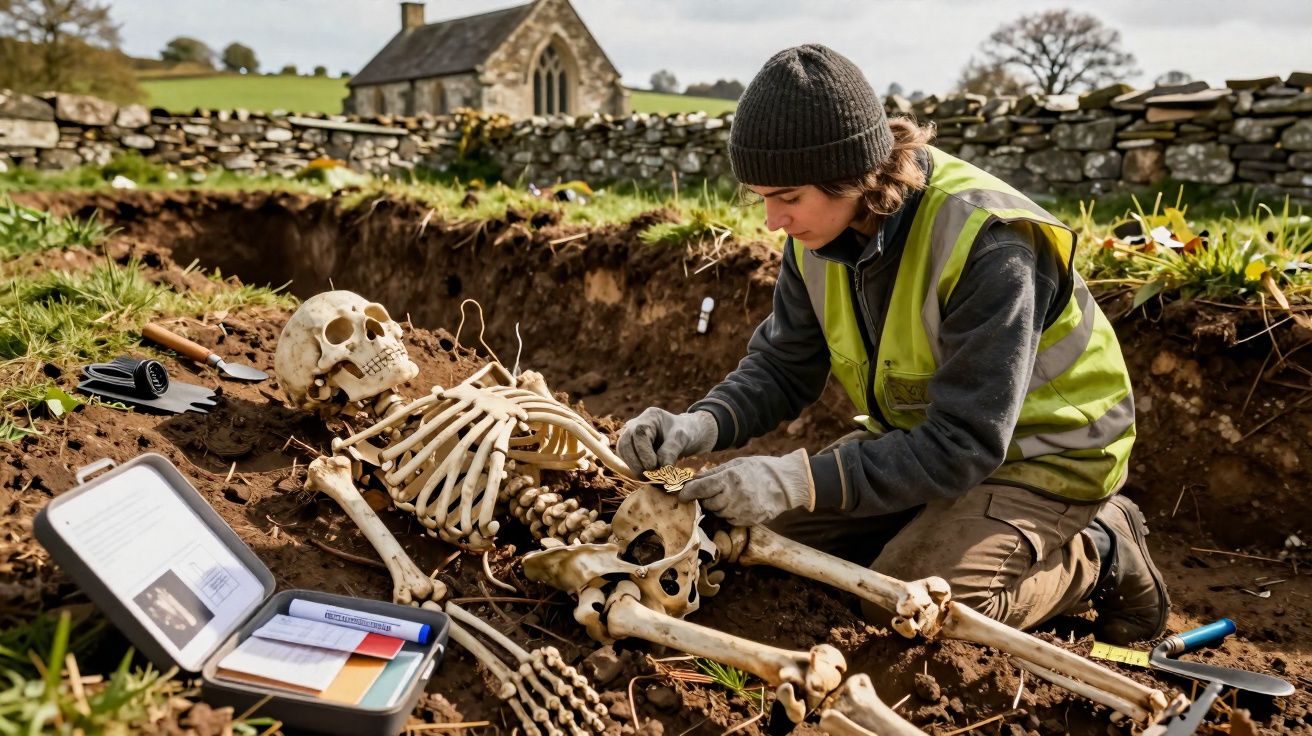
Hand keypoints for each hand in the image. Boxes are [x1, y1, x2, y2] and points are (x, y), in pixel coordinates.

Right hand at [617, 408, 718, 473]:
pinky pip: (626, 459)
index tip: (653, 466)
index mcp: (650, 417)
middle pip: (624, 443)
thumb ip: (671, 451)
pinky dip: (636, 469)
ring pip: (622, 452)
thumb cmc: (687, 433)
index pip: (639, 434)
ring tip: (651, 477)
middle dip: (636, 463)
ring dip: (634, 468)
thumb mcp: (683, 438)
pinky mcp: (631, 448)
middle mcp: (636, 424)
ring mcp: (631, 436)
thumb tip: (662, 469)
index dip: (643, 452)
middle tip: (650, 476)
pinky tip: (648, 475)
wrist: (689, 435)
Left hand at [677, 449, 814, 526]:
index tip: (682, 494)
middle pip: (707, 503)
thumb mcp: (736, 464)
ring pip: (718, 513)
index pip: (700, 489)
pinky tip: (738, 504)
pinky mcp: (748, 521)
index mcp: (730, 479)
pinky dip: (729, 513)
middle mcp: (734, 497)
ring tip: (729, 495)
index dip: (688, 492)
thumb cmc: (760, 469)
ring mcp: (742, 511)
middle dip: (705, 498)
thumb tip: (693, 479)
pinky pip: (729, 520)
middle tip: (711, 491)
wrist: (786, 483)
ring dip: (717, 506)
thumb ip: (714, 473)